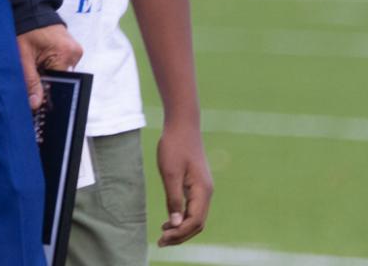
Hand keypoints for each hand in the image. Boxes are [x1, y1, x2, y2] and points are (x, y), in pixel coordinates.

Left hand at [16, 23, 82, 110]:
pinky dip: (51, 66)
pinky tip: (41, 60)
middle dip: (46, 81)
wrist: (31, 10)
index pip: (59, 84)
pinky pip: (62, 65)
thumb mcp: (23, 56)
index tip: (35, 96)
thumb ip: (30, 81)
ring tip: (36, 63)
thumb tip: (36, 104)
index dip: (46, 92)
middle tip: (32, 73)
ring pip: (61, 73)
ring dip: (48, 73)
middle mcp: (74, 53)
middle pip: (61, 79)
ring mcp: (75, 50)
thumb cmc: (25, 30)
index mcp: (64, 54)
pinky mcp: (72, 49)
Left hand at [154, 118, 212, 245]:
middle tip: (161, 242)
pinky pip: (194, 208)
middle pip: (198, 224)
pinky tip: (170, 221)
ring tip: (163, 235)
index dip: (179, 234)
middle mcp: (206, 192)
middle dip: (181, 235)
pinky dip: (183, 218)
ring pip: (196, 217)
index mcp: (202, 191)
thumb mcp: (170, 173)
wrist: (183, 125)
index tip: (162, 238)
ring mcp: (204, 189)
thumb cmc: (174, 146)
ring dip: (182, 229)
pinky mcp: (198, 185)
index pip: (194, 222)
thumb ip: (174, 199)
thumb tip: (176, 224)